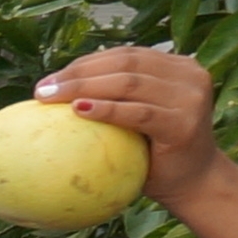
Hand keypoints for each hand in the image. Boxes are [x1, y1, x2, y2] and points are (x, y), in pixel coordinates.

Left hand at [31, 44, 236, 218]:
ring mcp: (190, 99)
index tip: (50, 79)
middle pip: (124, 64)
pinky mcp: (183, 124)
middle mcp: (190, 76)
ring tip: (50, 97)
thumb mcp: (140, 114)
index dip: (85, 63)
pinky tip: (78, 109)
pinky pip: (137, 113)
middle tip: (43, 89)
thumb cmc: (156, 151)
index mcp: (178, 67)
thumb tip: (56, 87)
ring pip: (129, 83)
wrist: (194, 182)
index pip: (125, 55)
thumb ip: (118, 95)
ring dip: (84, 87)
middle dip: (78, 73)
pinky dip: (106, 109)